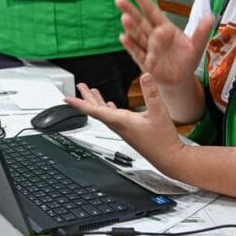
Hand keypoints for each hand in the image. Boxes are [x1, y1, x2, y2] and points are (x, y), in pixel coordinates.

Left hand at [64, 76, 183, 171]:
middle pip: (97, 110)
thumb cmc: (163, 141)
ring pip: (104, 113)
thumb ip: (152, 94)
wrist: (169, 159)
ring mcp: (124, 129)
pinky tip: (110, 105)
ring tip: (90, 91)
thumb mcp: (159, 113)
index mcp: (121, 121)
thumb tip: (146, 76)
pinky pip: (113, 117)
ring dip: (96, 101)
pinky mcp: (130, 131)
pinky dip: (108, 108)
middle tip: (79, 86)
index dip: (79, 103)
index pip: (94, 110)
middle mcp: (119, 125)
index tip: (66, 98)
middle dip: (86, 97)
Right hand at [116, 0, 213, 86]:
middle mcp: (154, 36)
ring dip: (130, 27)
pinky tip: (123, 38)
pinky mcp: (146, 62)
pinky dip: (130, 46)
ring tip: (124, 18)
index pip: (152, 11)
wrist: (181, 79)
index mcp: (165, 27)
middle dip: (130, 10)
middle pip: (140, 21)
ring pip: (138, 35)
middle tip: (119, 0)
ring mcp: (148, 48)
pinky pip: (137, 53)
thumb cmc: (186, 59)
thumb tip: (211, 17)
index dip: (143, 0)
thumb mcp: (197, 45)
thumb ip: (202, 32)